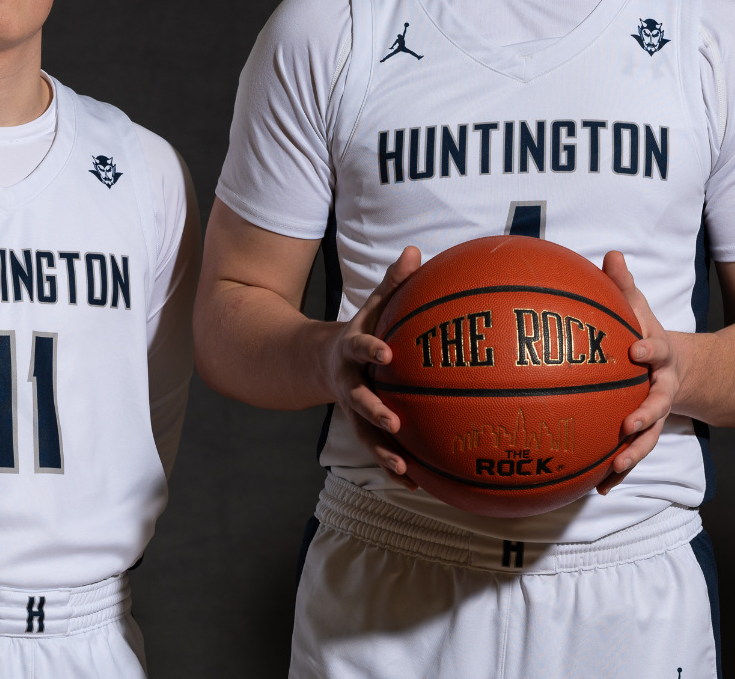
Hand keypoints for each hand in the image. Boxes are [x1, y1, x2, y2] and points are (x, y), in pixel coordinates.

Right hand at [320, 246, 421, 488]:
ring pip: (364, 434)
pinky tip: (416, 483)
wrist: (318, 362)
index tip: (388, 353)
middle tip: (395, 423)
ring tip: (403, 469)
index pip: (361, 347)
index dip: (372, 349)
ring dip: (382, 452)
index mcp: (351, 350)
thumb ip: (393, 282)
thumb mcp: (371, 305)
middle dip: (375, 412)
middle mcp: (348, 383)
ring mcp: (351, 409)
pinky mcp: (360, 427)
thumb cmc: (360, 330)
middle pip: (358, 400)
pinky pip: (377, 449)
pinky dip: (392, 465)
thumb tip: (414, 250)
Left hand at [598, 250, 683, 493]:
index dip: (649, 350)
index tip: (635, 350)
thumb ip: (624, 287)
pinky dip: (617, 473)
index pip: (656, 351)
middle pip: (657, 404)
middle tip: (628, 424)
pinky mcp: (645, 433)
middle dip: (645, 415)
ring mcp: (656, 414)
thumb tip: (610, 254)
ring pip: (648, 437)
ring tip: (615, 467)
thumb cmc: (647, 336)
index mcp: (660, 357)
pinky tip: (597, 488)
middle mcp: (661, 388)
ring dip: (633, 453)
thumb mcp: (640, 310)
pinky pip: (632, 454)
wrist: (685, 372)